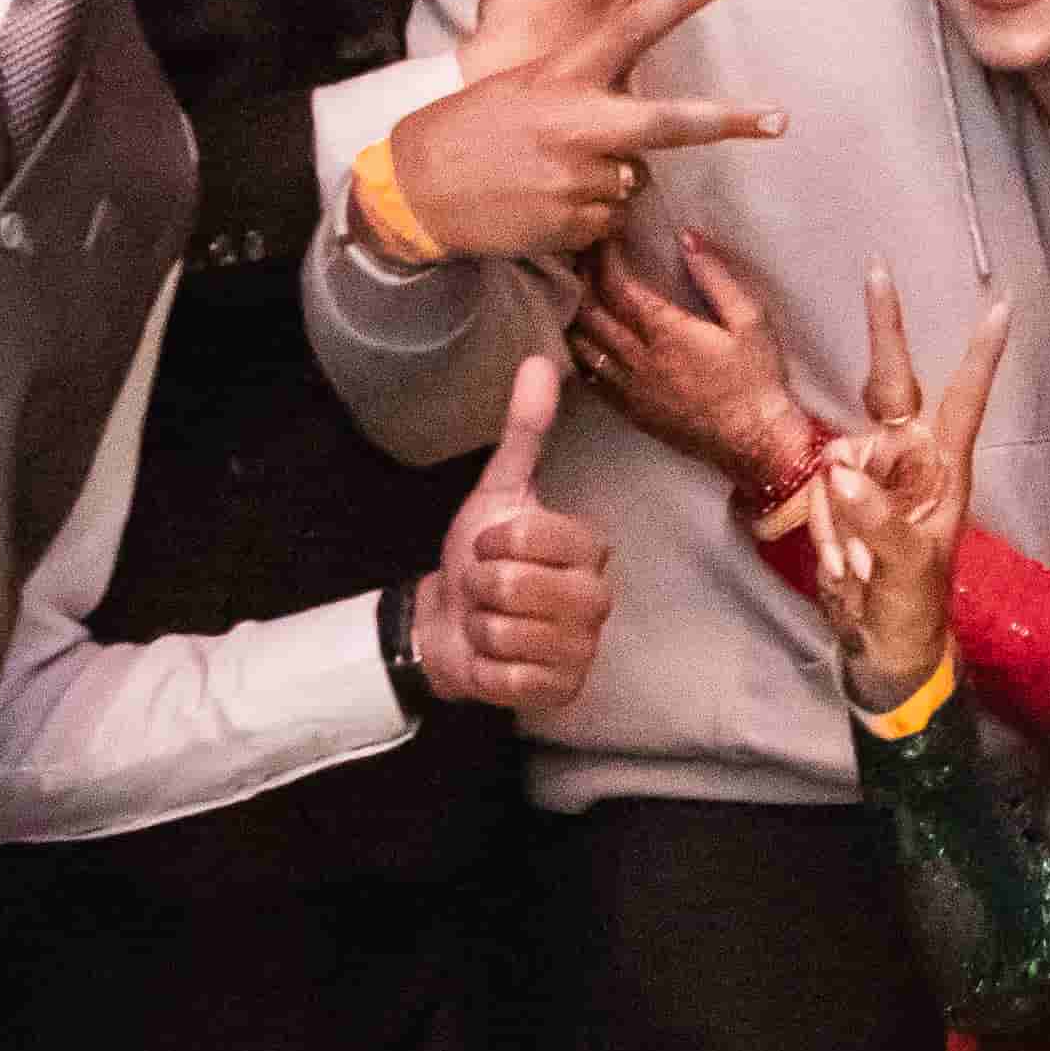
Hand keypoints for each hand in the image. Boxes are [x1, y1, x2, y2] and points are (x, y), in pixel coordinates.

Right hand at [384, 0, 778, 260]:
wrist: (417, 191)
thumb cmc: (468, 130)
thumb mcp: (521, 87)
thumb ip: (578, 88)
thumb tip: (632, 114)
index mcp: (563, 79)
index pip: (629, 30)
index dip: (676, 2)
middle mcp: (578, 125)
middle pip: (671, 122)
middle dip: (731, 121)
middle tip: (779, 120)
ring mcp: (579, 178)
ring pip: (633, 181)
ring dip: (609, 182)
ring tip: (552, 178)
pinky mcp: (575, 223)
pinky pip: (610, 220)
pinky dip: (589, 217)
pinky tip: (546, 207)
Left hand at [407, 353, 612, 713]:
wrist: (451, 624)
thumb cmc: (480, 557)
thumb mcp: (498, 491)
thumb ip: (524, 432)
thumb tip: (538, 360)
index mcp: (590, 548)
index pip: (530, 537)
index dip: (492, 543)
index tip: (487, 547)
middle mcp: (598, 598)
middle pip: (516, 587)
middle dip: (482, 587)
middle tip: (487, 589)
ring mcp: (584, 648)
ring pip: (507, 633)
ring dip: (480, 628)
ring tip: (490, 622)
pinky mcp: (563, 690)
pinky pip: (509, 677)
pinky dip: (486, 668)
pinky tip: (494, 658)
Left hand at [564, 234, 813, 499]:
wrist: (755, 442)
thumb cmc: (758, 378)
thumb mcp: (751, 319)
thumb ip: (716, 277)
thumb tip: (687, 238)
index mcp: (666, 332)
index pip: (617, 286)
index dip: (605, 258)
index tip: (605, 237)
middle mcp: (638, 359)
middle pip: (590, 311)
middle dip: (583, 278)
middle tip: (584, 256)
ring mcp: (629, 388)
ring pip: (581, 344)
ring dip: (575, 313)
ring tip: (579, 290)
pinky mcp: (629, 411)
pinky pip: (590, 376)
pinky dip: (579, 350)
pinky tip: (583, 336)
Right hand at [804, 264, 1012, 700]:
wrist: (879, 643)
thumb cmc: (911, 608)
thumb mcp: (904, 571)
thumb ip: (877, 524)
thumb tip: (846, 475)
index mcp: (944, 470)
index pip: (964, 400)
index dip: (980, 355)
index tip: (1001, 307)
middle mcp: (909, 458)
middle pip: (891, 384)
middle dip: (883, 332)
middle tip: (878, 272)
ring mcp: (871, 471)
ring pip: (839, 456)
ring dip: (837, 515)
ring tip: (857, 568)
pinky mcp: (839, 491)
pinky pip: (819, 489)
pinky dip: (823, 528)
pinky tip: (842, 564)